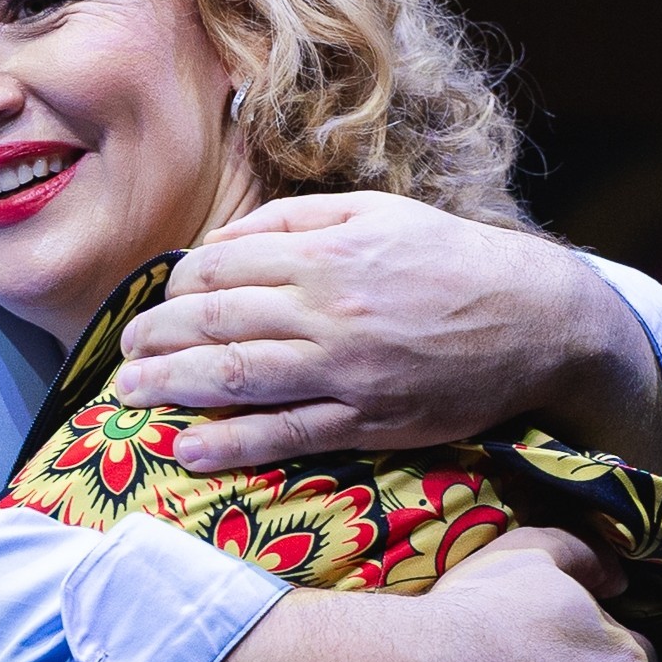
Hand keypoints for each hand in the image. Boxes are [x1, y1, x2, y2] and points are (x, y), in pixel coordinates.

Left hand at [112, 193, 661, 474]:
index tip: (159, 302)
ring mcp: (348, 370)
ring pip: (239, 376)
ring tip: (130, 395)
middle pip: (217, 323)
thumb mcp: (378, 214)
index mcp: (328, 254)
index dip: (178, 287)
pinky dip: (232, 442)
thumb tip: (225, 241)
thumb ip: (296, 222)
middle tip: (125, 353)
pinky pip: (287, 434)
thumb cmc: (451, 262)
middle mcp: (329, 310)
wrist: (537, 321)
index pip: (223, 268)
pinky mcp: (369, 421)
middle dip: (158, 338)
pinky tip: (189, 447)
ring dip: (173, 386)